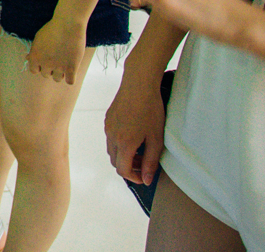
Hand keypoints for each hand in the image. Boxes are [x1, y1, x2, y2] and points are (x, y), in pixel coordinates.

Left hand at [27, 15, 85, 83]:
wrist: (68, 24)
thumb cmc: (52, 29)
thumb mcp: (38, 38)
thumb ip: (33, 50)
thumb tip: (27, 58)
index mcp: (35, 57)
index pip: (34, 70)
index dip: (39, 66)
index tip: (44, 61)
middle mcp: (46, 64)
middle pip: (46, 74)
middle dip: (50, 68)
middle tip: (56, 59)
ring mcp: (59, 67)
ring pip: (57, 79)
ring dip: (60, 73)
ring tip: (64, 63)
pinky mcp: (72, 68)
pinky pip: (70, 81)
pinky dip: (70, 77)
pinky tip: (71, 70)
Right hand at [104, 65, 167, 184]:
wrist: (139, 84)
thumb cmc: (151, 110)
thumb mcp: (156, 139)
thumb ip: (150, 162)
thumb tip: (146, 180)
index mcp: (124, 144)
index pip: (123, 170)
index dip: (134, 178)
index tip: (144, 177)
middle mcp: (112, 137)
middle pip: (115, 162)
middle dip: (129, 167)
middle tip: (144, 164)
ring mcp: (108, 127)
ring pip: (112, 150)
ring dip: (124, 156)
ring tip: (140, 150)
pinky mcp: (108, 118)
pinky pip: (110, 137)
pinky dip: (119, 144)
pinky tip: (133, 135)